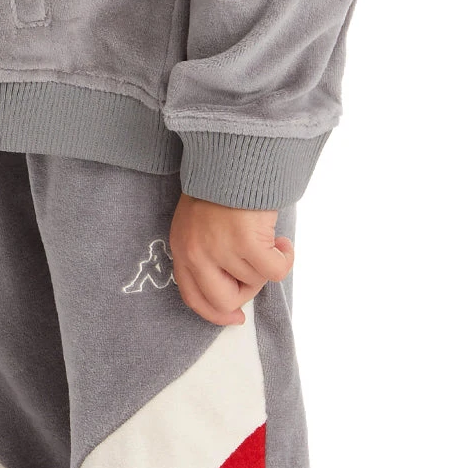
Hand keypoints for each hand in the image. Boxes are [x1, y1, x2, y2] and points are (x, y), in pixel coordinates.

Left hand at [168, 192, 293, 325]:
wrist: (234, 150)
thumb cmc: (221, 183)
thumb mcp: (198, 221)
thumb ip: (207, 253)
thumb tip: (233, 286)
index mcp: (182, 249)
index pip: (194, 298)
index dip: (216, 314)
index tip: (236, 317)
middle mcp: (197, 253)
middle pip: (224, 300)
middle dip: (246, 292)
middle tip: (257, 271)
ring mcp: (220, 248)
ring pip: (254, 281)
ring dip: (267, 264)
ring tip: (268, 238)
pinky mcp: (247, 241)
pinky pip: (274, 271)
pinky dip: (285, 259)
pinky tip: (283, 244)